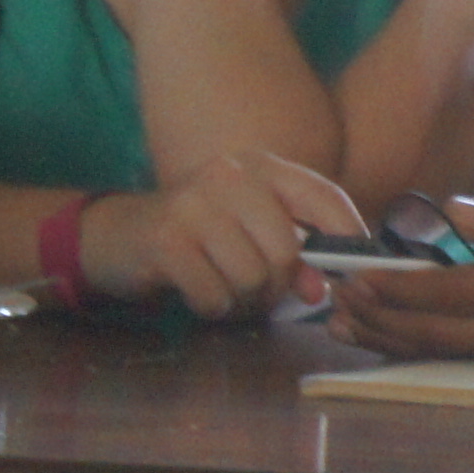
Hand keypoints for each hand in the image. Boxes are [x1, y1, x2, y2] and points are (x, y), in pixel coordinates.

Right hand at [81, 151, 371, 317]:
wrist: (117, 235)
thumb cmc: (198, 235)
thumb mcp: (249, 229)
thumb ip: (296, 253)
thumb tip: (322, 288)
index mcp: (258, 166)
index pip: (323, 196)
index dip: (350, 236)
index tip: (357, 270)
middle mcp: (228, 175)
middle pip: (287, 251)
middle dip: (276, 285)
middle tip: (253, 287)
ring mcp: (194, 205)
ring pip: (252, 278)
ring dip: (240, 298)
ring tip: (219, 283)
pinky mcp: (166, 241)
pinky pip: (215, 296)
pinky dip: (211, 306)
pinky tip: (194, 289)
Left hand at [326, 177, 473, 358]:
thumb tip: (454, 215)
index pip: (458, 296)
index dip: (402, 292)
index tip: (358, 278)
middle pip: (449, 338)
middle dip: (387, 323)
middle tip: (337, 305)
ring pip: (461, 354)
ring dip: (401, 340)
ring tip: (351, 327)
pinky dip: (436, 343)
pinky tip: (406, 333)